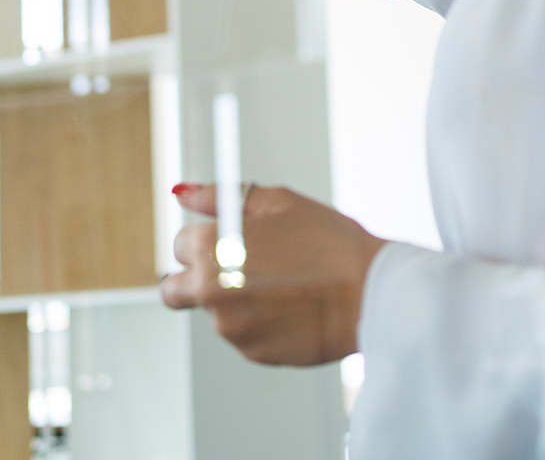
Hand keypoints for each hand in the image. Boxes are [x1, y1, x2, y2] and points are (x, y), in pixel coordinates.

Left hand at [160, 183, 387, 365]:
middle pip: (173, 290)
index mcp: (211, 248)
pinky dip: (260, 323)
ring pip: (216, 312)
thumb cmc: (330, 242)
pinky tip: (293, 307)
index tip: (227, 241)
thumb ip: (220, 197)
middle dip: (191, 280)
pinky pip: (244, 335)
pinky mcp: (253, 352)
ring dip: (235, 300)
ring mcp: (230, 327)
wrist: (371, 291)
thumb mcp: (279, 202)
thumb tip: (184, 193)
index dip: (205, 240)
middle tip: (228, 272)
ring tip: (284, 285)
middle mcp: (211, 291)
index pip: (180, 245)